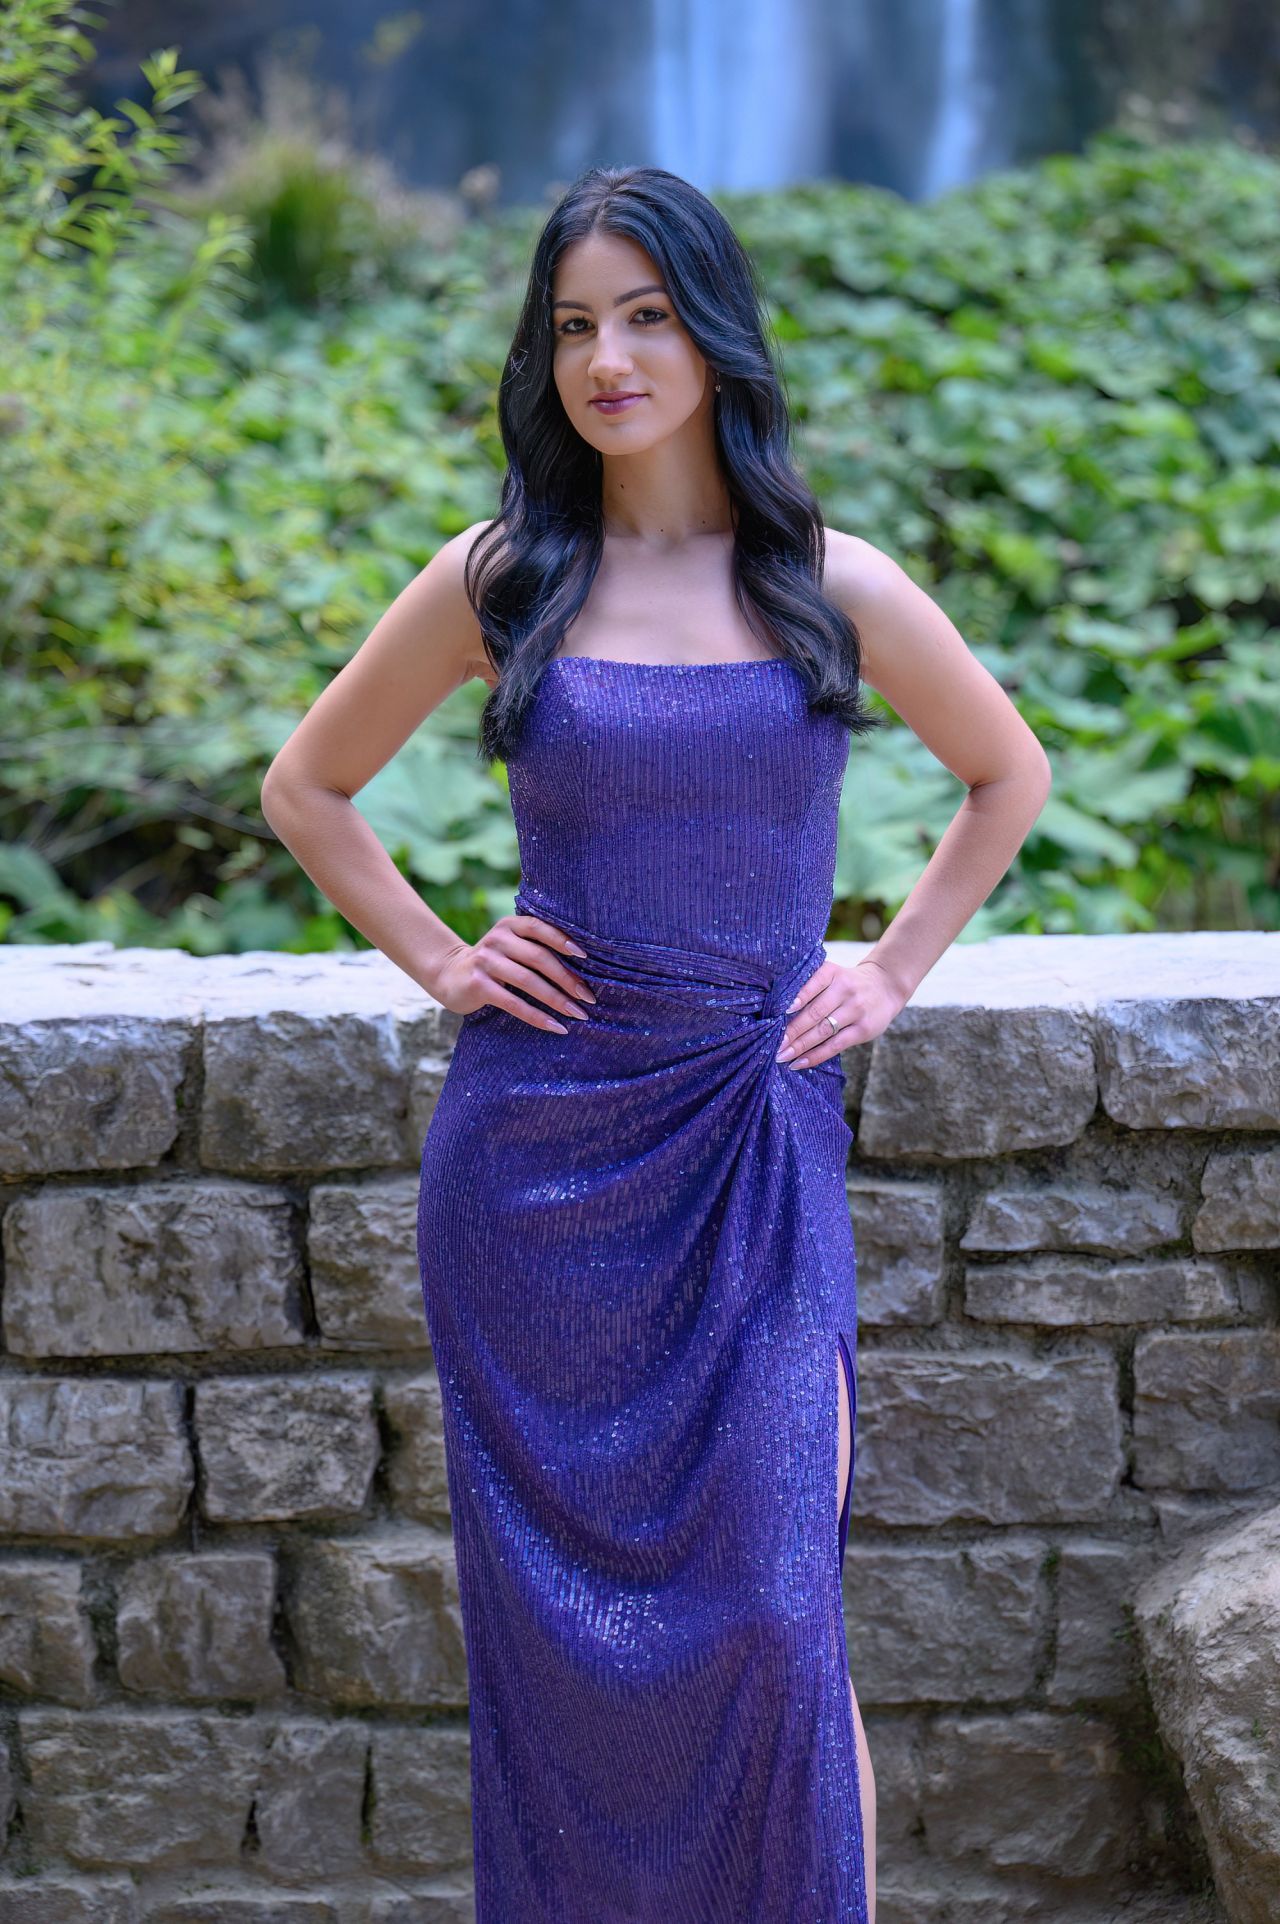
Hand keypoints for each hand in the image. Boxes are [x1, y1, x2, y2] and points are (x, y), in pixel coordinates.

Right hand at [431, 914, 596, 1032]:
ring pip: (529, 981)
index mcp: (509, 926)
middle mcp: (497, 939)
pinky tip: (556, 1026)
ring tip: (578, 1014)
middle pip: (539, 958)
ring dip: (557, 1000)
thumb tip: (580, 969)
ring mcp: (486, 962)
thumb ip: (534, 948)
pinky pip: (514, 1003)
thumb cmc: (493, 963)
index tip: (586, 957)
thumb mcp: (509, 947)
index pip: (540, 928)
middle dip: (568, 979)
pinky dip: (538, 1017)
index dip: (563, 940)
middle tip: (588, 997)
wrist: (448, 975)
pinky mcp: (479, 985)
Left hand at [775, 958, 906, 1067]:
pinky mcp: (863, 1029)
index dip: (797, 999)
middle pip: (814, 1012)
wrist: (886, 986)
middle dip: (791, 1031)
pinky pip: (835, 1045)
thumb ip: (810, 986)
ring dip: (800, 1046)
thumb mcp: (832, 975)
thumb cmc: (847, 983)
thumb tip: (777, 1013)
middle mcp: (845, 989)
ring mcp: (856, 1010)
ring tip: (781, 1055)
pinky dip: (815, 1056)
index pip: (812, 985)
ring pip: (823, 1031)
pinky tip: (799, 1063)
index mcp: (832, 973)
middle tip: (773, 1044)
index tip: (779, 1012)